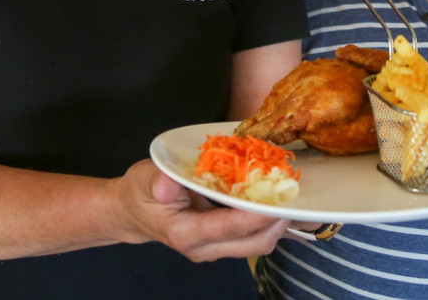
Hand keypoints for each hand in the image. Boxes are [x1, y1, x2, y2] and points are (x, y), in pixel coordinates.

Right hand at [116, 159, 289, 261]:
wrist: (134, 212)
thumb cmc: (140, 193)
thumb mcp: (143, 179)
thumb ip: (157, 181)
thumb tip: (168, 185)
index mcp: (185, 234)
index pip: (228, 228)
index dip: (256, 216)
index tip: (279, 201)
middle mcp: (204, 248)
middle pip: (253, 244)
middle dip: (278, 222)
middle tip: (294, 195)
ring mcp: (215, 249)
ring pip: (258, 243)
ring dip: (277, 221)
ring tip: (290, 194)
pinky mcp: (224, 243)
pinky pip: (253, 236)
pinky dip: (268, 219)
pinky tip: (276, 198)